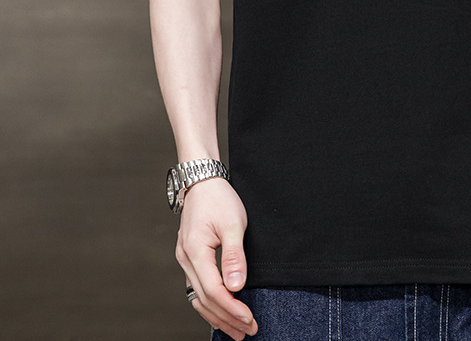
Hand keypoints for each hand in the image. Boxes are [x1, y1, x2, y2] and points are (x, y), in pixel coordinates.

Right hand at [175, 177, 258, 339]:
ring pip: (198, 297)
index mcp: (195, 252)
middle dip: (228, 318)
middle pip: (205, 300)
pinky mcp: (189, 257)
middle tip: (249, 331)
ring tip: (237, 329)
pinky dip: (209, 303)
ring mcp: (185, 259)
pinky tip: (221, 311)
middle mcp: (185, 260)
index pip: (214, 292)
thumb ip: (235, 256)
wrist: (201, 181)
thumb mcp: (233, 224)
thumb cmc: (219, 198)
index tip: (250, 319)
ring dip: (217, 315)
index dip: (233, 309)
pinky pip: (197, 288)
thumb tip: (237, 287)